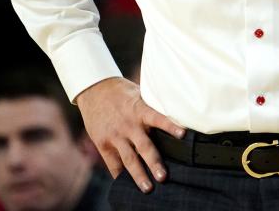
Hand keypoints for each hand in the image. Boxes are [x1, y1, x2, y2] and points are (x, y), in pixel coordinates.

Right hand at [76, 77, 185, 192]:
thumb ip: (152, 108)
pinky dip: (120, 175)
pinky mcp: (103, 143)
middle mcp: (128, 124)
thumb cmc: (123, 93)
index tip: (183, 134)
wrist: (94, 90)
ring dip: (138, 175)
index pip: (158, 118)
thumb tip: (176, 114)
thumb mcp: (139, 94)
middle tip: (163, 177)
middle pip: (144, 146)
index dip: (171, 126)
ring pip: (128, 159)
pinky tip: (127, 185)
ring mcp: (115, 135)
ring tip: (148, 188)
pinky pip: (113, 163)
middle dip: (154, 162)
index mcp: (140, 110)